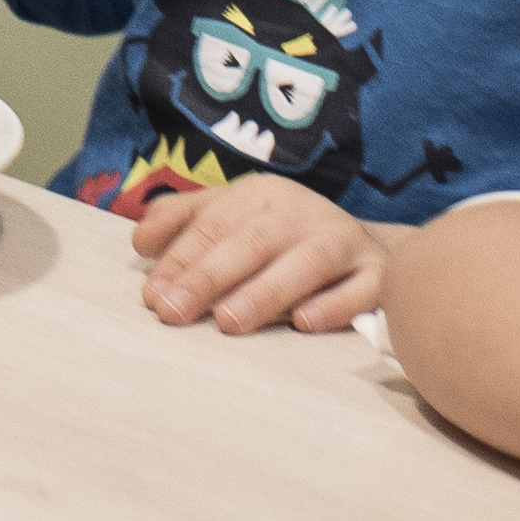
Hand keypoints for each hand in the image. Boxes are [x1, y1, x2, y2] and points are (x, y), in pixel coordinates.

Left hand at [128, 171, 387, 333]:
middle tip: (174, 311)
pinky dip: (334, 305)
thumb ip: (184, 221)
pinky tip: (304, 323)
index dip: (182, 258)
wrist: (372, 250)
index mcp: (263, 196)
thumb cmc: (284, 239)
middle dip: (210, 276)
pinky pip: (361, 289)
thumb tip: (140, 242)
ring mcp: (344, 244)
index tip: (153, 294)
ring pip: (306, 263)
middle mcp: (303, 214)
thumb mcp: (236, 217)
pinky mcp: (379, 276)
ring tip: (228, 322)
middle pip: (254, 241)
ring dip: (266, 291)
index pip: (216, 224)